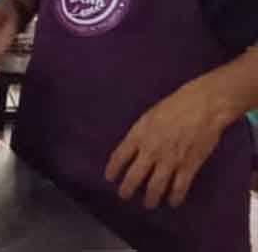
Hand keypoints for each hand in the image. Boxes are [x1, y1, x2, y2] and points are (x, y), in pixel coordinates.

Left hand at [104, 81, 227, 208]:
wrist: (201, 107)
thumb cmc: (174, 106)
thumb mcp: (148, 117)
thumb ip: (139, 134)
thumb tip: (132, 148)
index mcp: (138, 135)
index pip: (119, 156)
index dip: (113, 169)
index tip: (109, 178)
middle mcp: (151, 150)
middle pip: (134, 176)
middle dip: (127, 189)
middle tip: (124, 196)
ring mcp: (170, 160)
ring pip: (156, 186)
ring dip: (150, 198)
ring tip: (147, 204)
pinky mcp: (189, 166)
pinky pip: (179, 187)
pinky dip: (175, 197)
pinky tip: (172, 202)